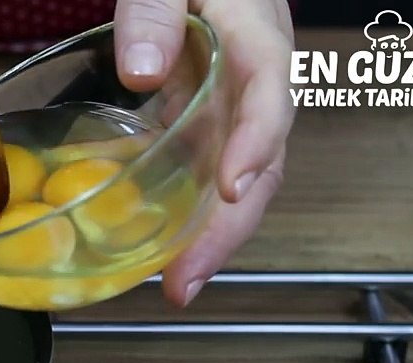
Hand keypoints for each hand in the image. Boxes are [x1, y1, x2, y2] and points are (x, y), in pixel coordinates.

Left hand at [113, 0, 295, 306]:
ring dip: (209, 237)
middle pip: (262, 159)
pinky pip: (204, 172)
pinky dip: (185, 215)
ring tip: (175, 284)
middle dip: (230, 226)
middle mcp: (254, 80)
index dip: (255, 143)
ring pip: (236, 178)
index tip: (230, 188)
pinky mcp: (206, 119)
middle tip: (187, 278)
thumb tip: (142, 74)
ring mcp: (232, 105)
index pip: (269, 92)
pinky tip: (155, 252)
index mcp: (256, 34)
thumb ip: (154, 8)